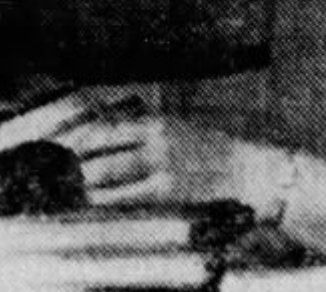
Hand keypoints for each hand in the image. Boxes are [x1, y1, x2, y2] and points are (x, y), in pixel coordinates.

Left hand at [76, 116, 290, 215]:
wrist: (252, 171)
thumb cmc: (219, 149)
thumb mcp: (183, 125)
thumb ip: (150, 127)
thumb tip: (114, 127)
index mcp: (158, 121)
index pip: (107, 127)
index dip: (84, 139)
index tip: (73, 146)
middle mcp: (155, 140)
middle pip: (100, 151)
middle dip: (81, 164)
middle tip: (72, 172)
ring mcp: (161, 166)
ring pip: (109, 176)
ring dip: (90, 185)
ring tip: (83, 190)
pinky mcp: (169, 192)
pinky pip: (128, 198)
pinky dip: (110, 201)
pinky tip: (101, 204)